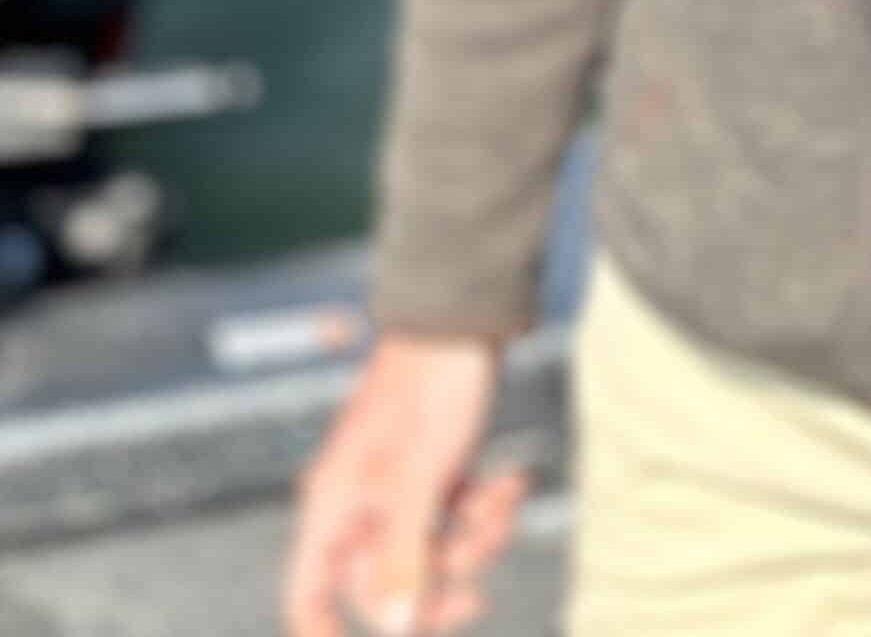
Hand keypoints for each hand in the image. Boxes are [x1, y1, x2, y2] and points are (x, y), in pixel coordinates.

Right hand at [282, 335, 523, 636]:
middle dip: (439, 574)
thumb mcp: (417, 479)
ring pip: (429, 554)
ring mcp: (397, 492)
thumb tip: (393, 628)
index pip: (307, 595)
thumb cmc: (430, 386)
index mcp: (334, 508)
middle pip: (385, 586)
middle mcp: (359, 506)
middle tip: (478, 560)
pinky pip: (453, 520)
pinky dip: (484, 510)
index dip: (326, 634)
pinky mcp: (432, 476)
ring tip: (501, 500)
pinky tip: (509, 484)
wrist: (464, 319)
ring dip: (474, 537)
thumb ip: (402, 556)